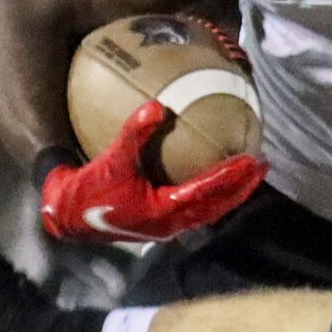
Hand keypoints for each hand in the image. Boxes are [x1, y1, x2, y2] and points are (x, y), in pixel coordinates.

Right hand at [37, 100, 264, 243]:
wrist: (68, 216)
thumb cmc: (89, 192)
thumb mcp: (111, 159)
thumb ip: (135, 133)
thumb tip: (158, 106)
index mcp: (164, 211)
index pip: (207, 193)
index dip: (232, 177)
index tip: (253, 160)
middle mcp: (171, 223)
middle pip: (217, 205)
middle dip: (241, 187)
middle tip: (263, 164)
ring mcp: (167, 225)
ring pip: (209, 209)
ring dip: (230, 192)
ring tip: (249, 172)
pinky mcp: (160, 221)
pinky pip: (195, 207)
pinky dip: (211, 193)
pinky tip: (214, 175)